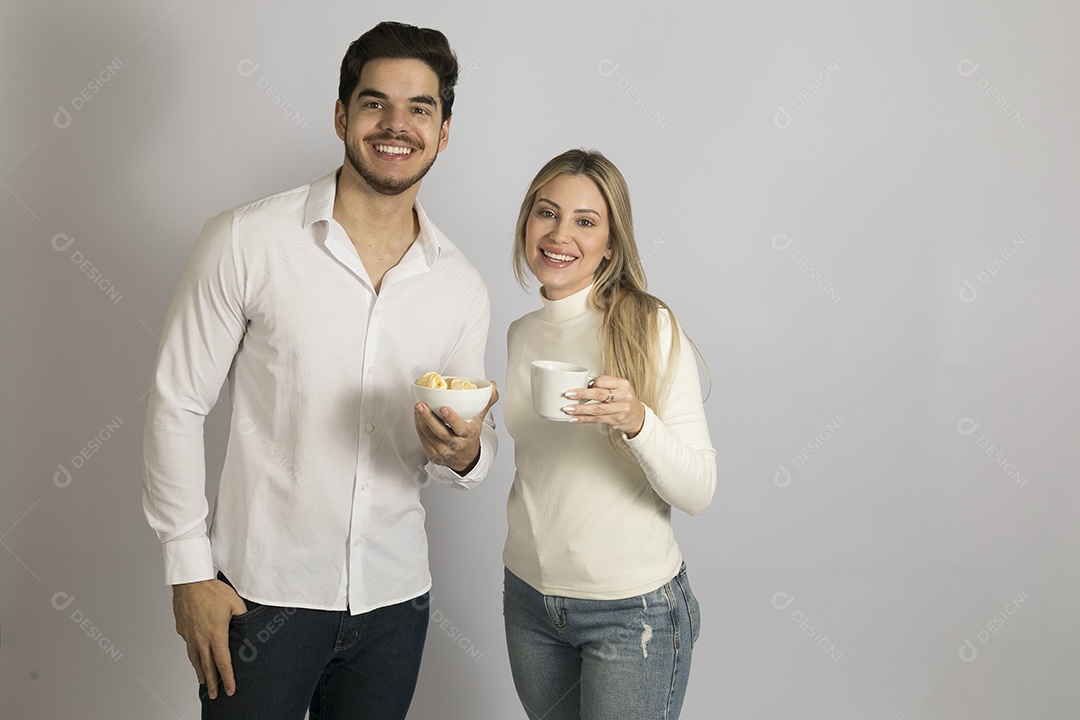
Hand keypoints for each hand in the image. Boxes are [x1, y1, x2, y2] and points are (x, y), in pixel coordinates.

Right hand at [172, 579, 247, 698]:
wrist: (189, 581)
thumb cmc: (212, 590)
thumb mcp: (235, 602)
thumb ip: (243, 617)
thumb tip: (249, 627)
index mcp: (216, 634)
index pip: (223, 662)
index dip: (227, 678)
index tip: (230, 690)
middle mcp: (201, 638)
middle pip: (207, 666)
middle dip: (212, 683)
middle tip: (214, 695)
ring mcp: (189, 635)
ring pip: (195, 658)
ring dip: (200, 672)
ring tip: (203, 682)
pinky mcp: (182, 629)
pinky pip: (188, 646)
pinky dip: (192, 656)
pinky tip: (195, 658)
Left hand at [414, 381, 497, 473]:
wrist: (466, 458)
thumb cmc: (470, 435)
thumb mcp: (480, 420)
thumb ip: (486, 402)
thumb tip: (492, 386)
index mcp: (468, 435)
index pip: (460, 427)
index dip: (451, 418)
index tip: (443, 408)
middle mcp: (456, 445)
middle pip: (440, 432)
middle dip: (429, 418)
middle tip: (421, 405)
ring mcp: (444, 452)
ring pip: (429, 435)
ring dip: (421, 421)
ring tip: (417, 408)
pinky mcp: (434, 456)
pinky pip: (423, 440)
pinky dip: (419, 428)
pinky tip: (417, 417)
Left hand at [563, 375, 645, 437]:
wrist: (637, 416)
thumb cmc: (624, 399)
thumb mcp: (620, 387)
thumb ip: (605, 384)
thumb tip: (583, 383)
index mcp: (622, 384)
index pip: (603, 381)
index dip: (590, 383)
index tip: (579, 384)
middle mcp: (622, 397)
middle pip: (599, 395)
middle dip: (582, 394)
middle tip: (569, 394)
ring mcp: (619, 410)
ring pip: (597, 409)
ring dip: (580, 409)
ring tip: (568, 408)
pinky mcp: (615, 421)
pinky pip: (596, 420)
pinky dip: (583, 419)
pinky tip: (574, 418)